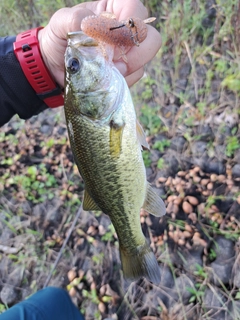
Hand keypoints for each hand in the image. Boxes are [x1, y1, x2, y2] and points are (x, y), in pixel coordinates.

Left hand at [38, 0, 160, 87]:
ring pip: (145, 58)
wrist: (55, 67)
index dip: (129, 23)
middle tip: (113, 60)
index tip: (112, 38)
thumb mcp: (60, 23)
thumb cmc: (59, 39)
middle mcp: (125, 30)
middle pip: (150, 36)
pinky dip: (122, 79)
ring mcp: (128, 52)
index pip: (134, 7)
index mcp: (112, 10)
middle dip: (135, 51)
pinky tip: (106, 78)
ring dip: (127, 67)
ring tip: (106, 70)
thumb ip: (75, 19)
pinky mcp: (126, 71)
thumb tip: (94, 26)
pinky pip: (135, 75)